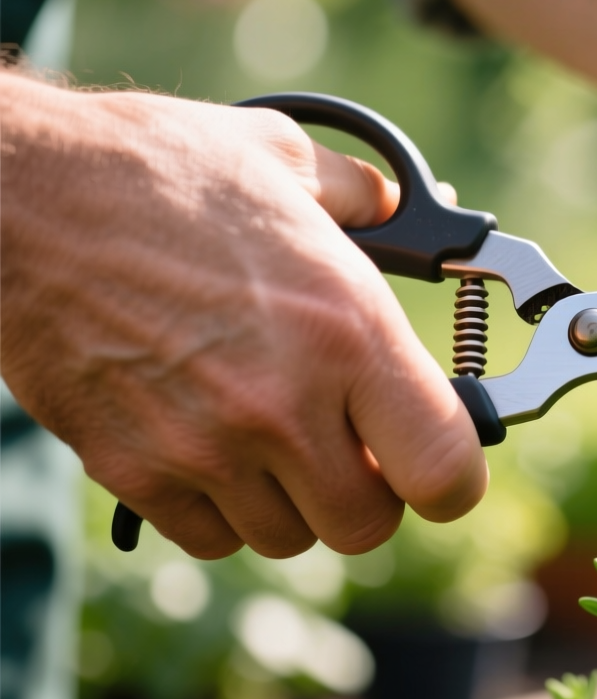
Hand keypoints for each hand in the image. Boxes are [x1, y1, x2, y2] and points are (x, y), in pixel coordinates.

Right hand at [0, 77, 487, 557]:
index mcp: (348, 331)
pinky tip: (210, 446)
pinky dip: (219, 509)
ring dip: (292, 501)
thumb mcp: (284, 161)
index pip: (444, 470)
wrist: (19, 197)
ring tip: (271, 434)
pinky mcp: (134, 471)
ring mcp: (207, 447)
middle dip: (368, 494)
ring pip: (287, 537)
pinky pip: (208, 536)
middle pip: (367, 527)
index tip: (436, 457)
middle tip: (349, 445)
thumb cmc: (154, 170)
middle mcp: (286, 404)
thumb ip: (362, 200)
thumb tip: (401, 207)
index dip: (452, 478)